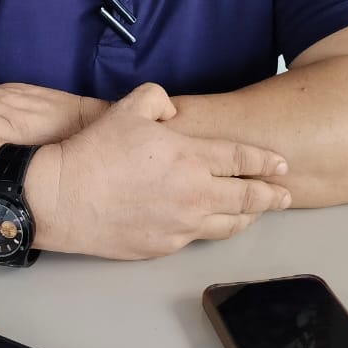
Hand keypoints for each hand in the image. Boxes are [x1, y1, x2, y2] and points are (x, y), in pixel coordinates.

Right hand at [29, 83, 291, 259]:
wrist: (62, 197)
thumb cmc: (95, 151)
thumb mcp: (128, 108)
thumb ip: (159, 100)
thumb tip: (172, 111)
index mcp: (191, 158)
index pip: (242, 160)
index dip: (266, 162)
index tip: (281, 165)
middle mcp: (195, 195)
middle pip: (248, 199)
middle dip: (271, 196)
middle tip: (284, 195)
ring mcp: (181, 225)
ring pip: (228, 225)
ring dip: (247, 218)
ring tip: (256, 214)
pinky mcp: (163, 247)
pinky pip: (197, 239)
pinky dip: (210, 230)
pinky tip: (210, 226)